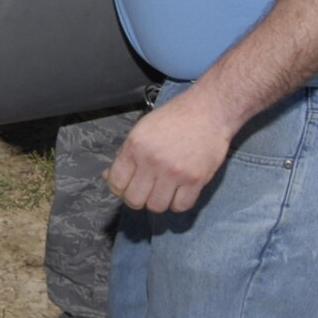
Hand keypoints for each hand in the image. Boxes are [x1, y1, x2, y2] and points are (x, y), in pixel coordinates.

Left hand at [104, 92, 235, 212]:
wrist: (209, 110)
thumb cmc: (174, 118)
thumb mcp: (142, 129)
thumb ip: (125, 154)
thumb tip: (108, 177)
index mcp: (135, 146)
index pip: (116, 182)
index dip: (119, 188)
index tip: (128, 185)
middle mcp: (152, 160)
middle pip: (134, 200)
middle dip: (137, 199)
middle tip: (145, 190)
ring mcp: (175, 172)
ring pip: (156, 207)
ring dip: (158, 201)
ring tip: (163, 190)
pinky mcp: (196, 179)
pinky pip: (181, 206)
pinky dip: (178, 203)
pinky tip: (179, 191)